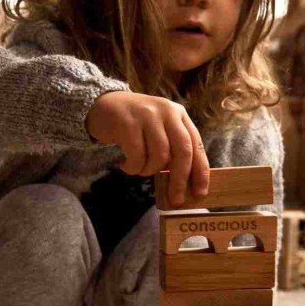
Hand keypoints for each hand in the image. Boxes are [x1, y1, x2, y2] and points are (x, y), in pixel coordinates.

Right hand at [87, 90, 208, 205]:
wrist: (104, 105)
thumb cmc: (136, 126)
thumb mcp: (160, 130)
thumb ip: (173, 149)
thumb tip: (185, 183)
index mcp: (179, 115)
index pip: (196, 145)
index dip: (200, 171)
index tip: (200, 193)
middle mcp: (167, 111)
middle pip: (182, 151)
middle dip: (180, 180)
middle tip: (176, 200)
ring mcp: (148, 115)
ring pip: (159, 156)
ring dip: (150, 171)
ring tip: (140, 170)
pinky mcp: (128, 122)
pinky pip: (137, 156)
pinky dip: (133, 167)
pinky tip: (125, 165)